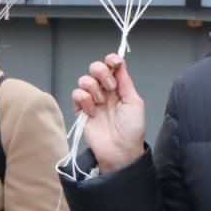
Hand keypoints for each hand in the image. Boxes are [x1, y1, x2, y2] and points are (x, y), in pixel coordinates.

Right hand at [71, 54, 146, 173]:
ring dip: (94, 88)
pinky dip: (85, 100)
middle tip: (111, 87)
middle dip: (102, 72)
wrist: (120, 149)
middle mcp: (105, 91)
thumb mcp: (134, 102)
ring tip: (102, 103)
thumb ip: (125, 81)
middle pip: (96, 68)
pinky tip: (93, 112)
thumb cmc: (132, 129)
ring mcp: (92, 100)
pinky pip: (76, 94)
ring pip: (85, 80)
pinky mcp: (80, 110)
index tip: (114, 62)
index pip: (111, 66)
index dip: (111, 60)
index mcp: (119, 88)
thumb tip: (120, 62)